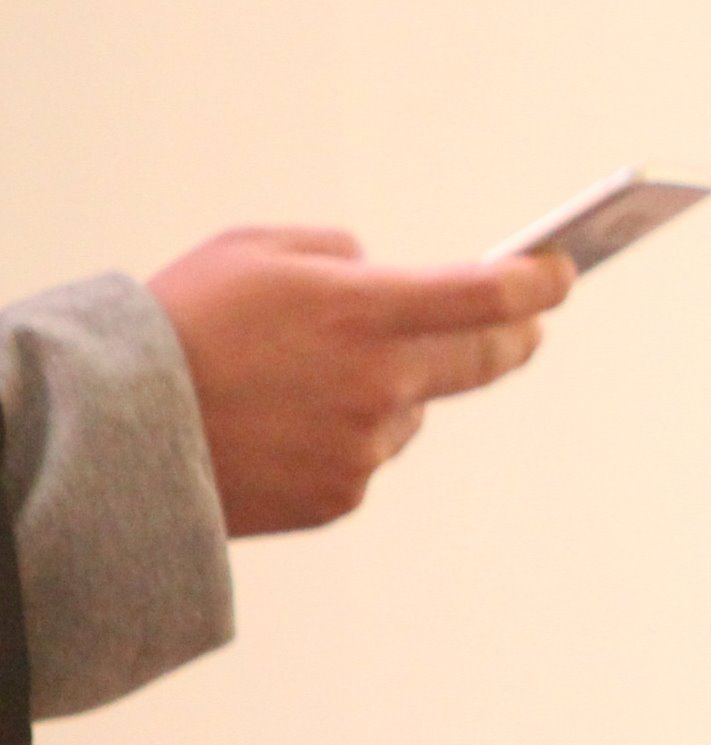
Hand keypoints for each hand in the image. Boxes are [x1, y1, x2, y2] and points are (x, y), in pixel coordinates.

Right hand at [145, 227, 575, 535]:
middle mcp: (381, 382)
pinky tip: (284, 425)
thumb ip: (338, 254)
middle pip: (486, 360)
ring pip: (412, 408)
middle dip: (514, 336)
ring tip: (305, 379)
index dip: (538, 283)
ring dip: (390, 389)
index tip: (561, 274)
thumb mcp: (252, 251)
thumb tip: (387, 274)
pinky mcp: (344, 493)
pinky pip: (368, 454)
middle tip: (527, 325)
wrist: (114, 432)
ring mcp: (367, 445)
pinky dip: (344, 434)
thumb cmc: (181, 325)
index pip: (487, 295)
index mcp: (365, 311)